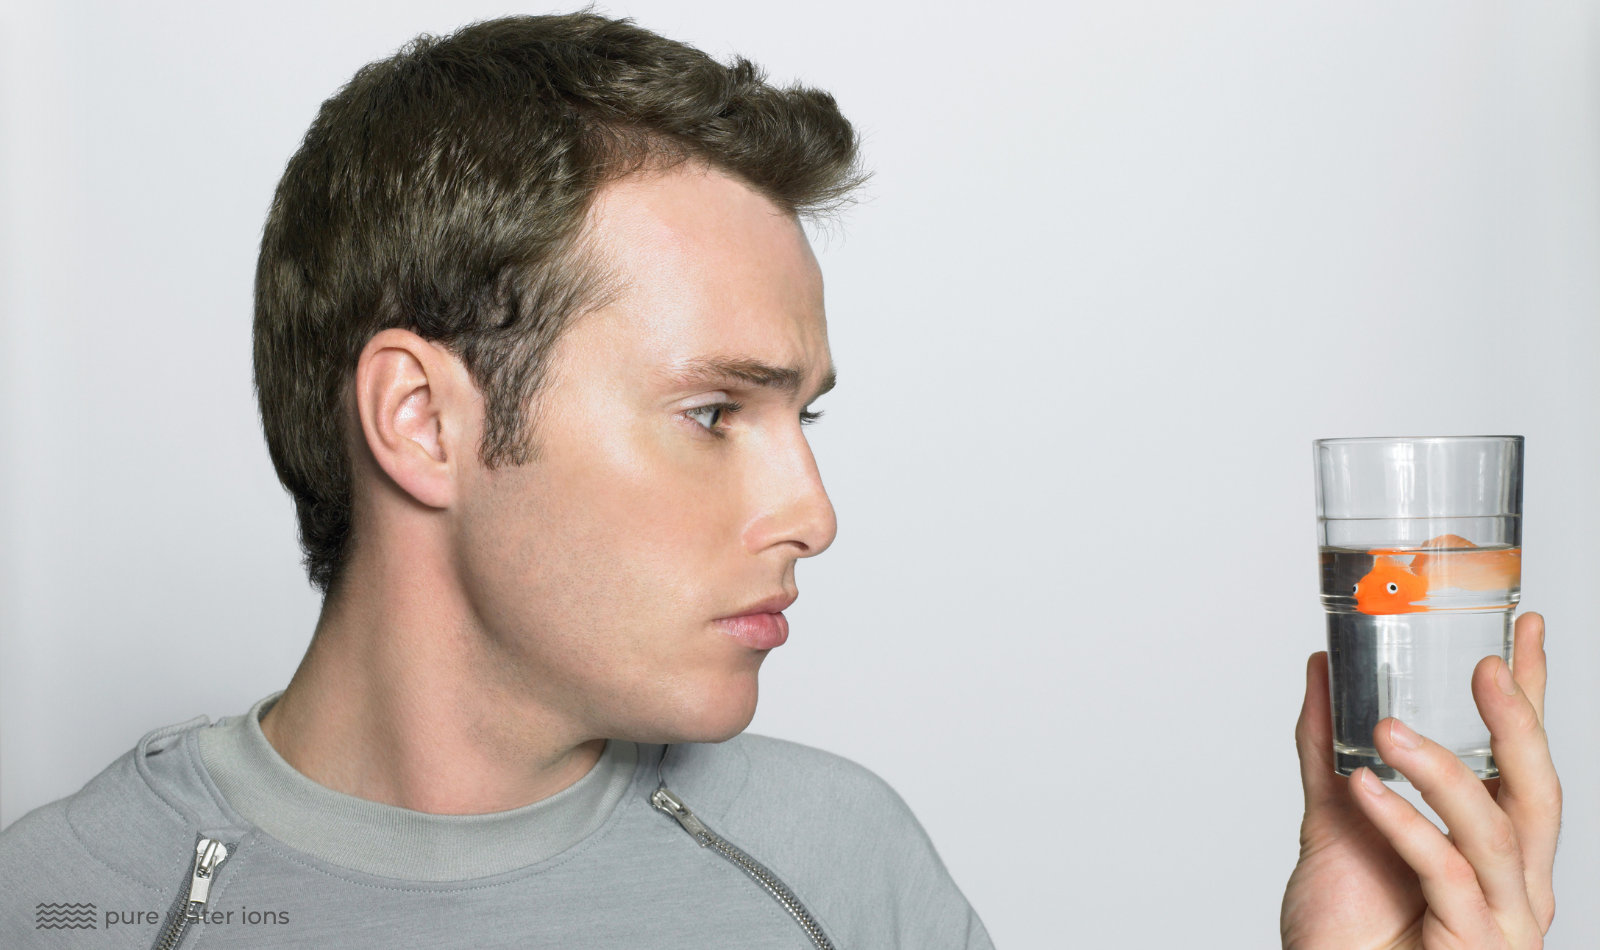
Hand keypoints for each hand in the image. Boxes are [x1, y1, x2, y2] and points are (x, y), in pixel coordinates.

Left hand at [1281, 612, 1559, 947]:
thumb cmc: (1345, 926)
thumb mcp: (1334, 818)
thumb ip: (1329, 748)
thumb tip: (1320, 668)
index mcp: (1492, 845)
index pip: (1522, 758)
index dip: (1530, 693)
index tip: (1528, 627)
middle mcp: (1511, 880)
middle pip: (1537, 789)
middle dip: (1518, 722)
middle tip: (1484, 665)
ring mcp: (1501, 917)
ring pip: (1495, 829)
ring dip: (1442, 771)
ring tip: (1385, 729)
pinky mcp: (1474, 946)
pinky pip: (1446, 874)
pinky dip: (1406, 825)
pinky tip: (1365, 790)